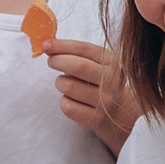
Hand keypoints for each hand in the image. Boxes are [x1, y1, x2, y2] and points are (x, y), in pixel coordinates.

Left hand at [44, 38, 135, 153]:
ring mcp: (105, 100)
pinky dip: (63, 101)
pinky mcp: (95, 118)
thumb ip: (75, 53)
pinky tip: (70, 100)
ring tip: (65, 84)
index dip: (61, 45)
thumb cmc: (98, 82)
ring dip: (60, 83)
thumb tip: (48, 46)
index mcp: (110, 61)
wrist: (119, 112)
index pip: (83, 49)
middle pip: (78, 66)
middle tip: (51, 61)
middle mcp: (111, 80)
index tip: (45, 45)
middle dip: (57, 61)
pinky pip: (67, 106)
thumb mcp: (95, 63)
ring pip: (69, 86)